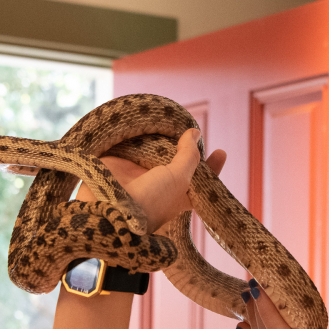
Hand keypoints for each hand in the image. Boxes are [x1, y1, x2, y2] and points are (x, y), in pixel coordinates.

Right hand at [76, 129, 227, 233]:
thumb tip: (195, 133)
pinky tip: (146, 119)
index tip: (221, 152)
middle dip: (184, 146)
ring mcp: (138, 172)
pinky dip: (136, 133)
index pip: (201, 180)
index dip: (211, 167)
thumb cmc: (152, 200)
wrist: (108, 208)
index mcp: (179, 194)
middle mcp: (160, 183)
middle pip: (177, 161)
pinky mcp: (118, 161)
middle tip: (192, 130)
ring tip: (170, 120)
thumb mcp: (180, 178)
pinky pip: (130, 142)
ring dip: (159, 137)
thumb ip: (189, 156)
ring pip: (153, 149)